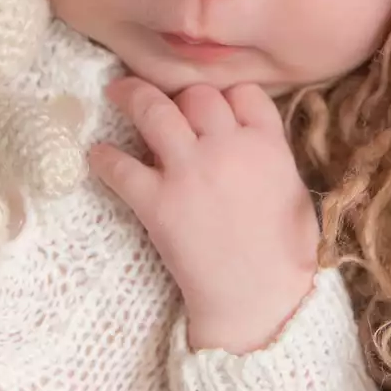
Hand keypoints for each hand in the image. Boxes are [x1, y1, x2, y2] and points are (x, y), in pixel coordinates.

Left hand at [89, 77, 319, 354]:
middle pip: (197, 94)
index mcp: (266, 144)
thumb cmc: (286, 254)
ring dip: (132, 96)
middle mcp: (226, 147)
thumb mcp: (292, 190)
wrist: (261, 300)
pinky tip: (98, 156)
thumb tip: (251, 140)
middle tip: (165, 99)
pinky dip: (105, 158)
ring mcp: (189, 172)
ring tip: (117, 90)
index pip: (241, 92)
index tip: (214, 104)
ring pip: (154, 112)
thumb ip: (270, 155)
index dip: (225, 94)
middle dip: (182, 96)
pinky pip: (121, 167)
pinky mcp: (157, 203)